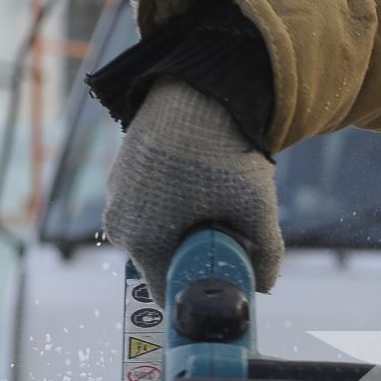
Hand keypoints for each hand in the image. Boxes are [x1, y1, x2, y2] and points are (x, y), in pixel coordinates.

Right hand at [102, 79, 284, 301]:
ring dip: (187, 226)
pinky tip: (199, 180)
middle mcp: (119, 223)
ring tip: (216, 197)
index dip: (203, 287)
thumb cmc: (222, 153)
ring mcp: (115, 195)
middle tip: (230, 230)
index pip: (169, 291)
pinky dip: (174, 201)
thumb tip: (265, 287)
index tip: (229, 273)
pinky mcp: (120, 171)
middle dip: (197, 254)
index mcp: (142, 241)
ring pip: (157, 231)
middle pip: (164, 261)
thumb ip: (265, 255)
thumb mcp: (255, 208)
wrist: (197, 89)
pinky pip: (149, 204)